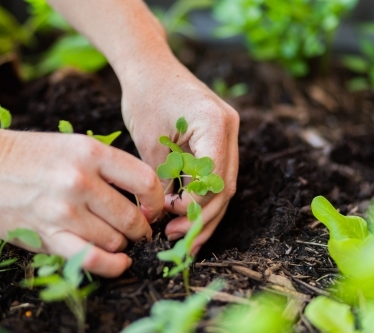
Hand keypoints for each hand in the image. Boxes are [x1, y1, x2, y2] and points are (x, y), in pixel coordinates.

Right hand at [0, 129, 163, 276]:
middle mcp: (80, 181)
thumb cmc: (32, 155)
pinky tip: (119, 262)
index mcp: (91, 153)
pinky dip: (112, 266)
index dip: (157, 200)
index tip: (153, 208)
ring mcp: (63, 210)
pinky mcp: (47, 235)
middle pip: (132, 218)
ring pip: (114, 241)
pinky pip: (92, 259)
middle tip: (138, 230)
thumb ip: (108, 167)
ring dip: (121, 244)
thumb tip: (143, 195)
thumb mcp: (74, 145)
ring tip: (114, 237)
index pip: (145, 181)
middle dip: (141, 229)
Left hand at [120, 54, 238, 254]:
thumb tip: (158, 217)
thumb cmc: (144, 95)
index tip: (170, 218)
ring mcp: (227, 135)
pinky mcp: (218, 141)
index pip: (214, 176)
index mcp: (215, 123)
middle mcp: (229, 129)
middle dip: (201, 217)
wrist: (149, 67)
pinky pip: (214, 175)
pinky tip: (185, 216)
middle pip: (224, 186)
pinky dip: (200, 197)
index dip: (195, 204)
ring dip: (203, 213)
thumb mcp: (150, 142)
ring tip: (182, 237)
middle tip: (178, 240)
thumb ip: (159, 180)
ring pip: (222, 186)